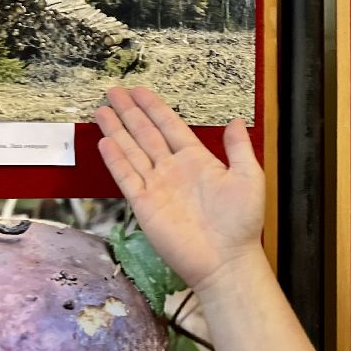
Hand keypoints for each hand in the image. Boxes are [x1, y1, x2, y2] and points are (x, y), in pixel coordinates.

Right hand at [96, 87, 264, 297]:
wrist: (226, 259)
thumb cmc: (241, 221)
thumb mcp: (248, 177)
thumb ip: (238, 148)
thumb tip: (236, 121)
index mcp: (197, 160)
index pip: (170, 126)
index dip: (154, 108)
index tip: (138, 91)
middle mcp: (173, 170)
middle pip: (145, 134)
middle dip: (129, 112)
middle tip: (113, 91)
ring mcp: (157, 187)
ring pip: (132, 151)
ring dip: (117, 130)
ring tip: (101, 110)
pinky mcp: (145, 206)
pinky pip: (127, 177)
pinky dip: (115, 160)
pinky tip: (105, 142)